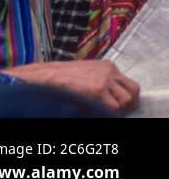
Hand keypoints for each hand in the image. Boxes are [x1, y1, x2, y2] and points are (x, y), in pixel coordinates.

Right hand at [5, 60, 138, 114]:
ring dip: (118, 108)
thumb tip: (114, 94)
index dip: (124, 96)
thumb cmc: (62, 78)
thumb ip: (102, 79)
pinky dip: (108, 113)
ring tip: (104, 110)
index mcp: (106, 65)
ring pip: (126, 101)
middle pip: (134, 90)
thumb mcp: (86, 73)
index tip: (117, 104)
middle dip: (128, 102)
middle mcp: (109, 71)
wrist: (44, 78)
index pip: (128, 83)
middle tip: (117, 110)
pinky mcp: (97, 91)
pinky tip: (94, 110)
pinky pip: (114, 109)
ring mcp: (104, 80)